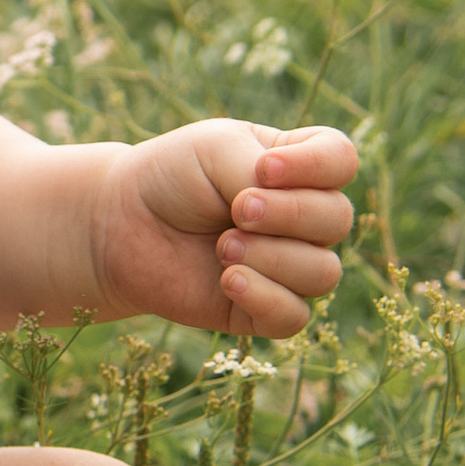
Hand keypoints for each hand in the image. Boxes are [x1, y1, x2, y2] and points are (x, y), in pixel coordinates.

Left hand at [89, 119, 356, 339]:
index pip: (342, 160)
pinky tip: (228, 280)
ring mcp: (290, 265)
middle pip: (338, 219)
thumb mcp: (216, 150)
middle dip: (288, 214)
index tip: (266, 168)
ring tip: (222, 246)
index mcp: (299, 166)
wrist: (123, 224)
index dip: (315, 167)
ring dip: (272, 257)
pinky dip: (264, 297)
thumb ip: (260, 170)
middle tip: (235, 210)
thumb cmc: (173, 177)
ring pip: (323, 272)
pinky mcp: (266, 309)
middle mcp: (305, 218)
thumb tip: (283, 222)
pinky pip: (294, 315)